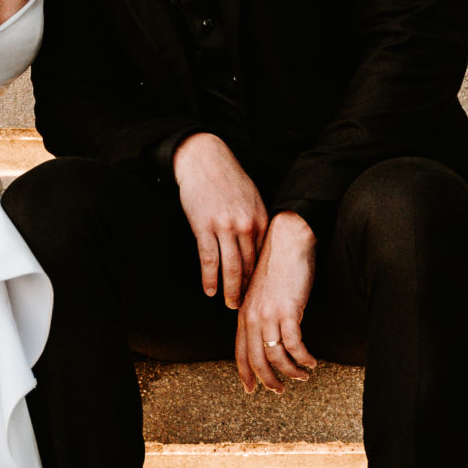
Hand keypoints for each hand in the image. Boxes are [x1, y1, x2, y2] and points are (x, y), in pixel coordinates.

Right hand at [172, 133, 266, 304]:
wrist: (204, 159)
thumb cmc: (227, 178)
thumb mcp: (251, 197)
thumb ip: (256, 221)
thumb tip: (259, 244)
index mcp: (259, 219)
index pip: (263, 257)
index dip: (261, 278)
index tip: (260, 293)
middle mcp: (245, 225)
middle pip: (249, 266)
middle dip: (247, 289)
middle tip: (246, 307)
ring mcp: (224, 227)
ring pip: (230, 267)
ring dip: (230, 290)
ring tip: (229, 305)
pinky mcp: (204, 227)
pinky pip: (208, 259)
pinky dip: (209, 278)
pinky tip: (209, 290)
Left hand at [237, 213, 317, 392]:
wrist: (288, 241)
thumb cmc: (279, 264)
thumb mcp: (263, 293)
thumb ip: (261, 314)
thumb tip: (269, 335)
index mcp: (244, 313)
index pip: (240, 351)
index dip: (245, 373)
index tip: (251, 389)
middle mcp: (253, 317)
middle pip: (256, 360)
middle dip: (268, 380)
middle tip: (280, 391)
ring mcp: (269, 315)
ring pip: (276, 357)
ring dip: (291, 372)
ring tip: (303, 376)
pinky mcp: (288, 312)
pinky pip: (295, 346)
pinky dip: (304, 358)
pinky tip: (312, 361)